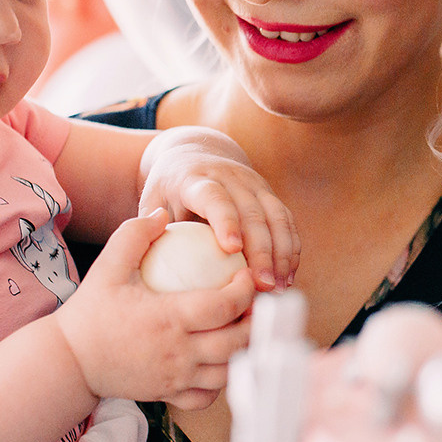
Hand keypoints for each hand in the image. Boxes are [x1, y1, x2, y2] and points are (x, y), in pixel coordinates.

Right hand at [53, 209, 255, 404]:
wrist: (69, 361)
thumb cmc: (90, 311)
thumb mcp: (108, 267)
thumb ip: (135, 235)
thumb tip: (163, 213)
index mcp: (169, 317)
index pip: (225, 306)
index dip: (245, 290)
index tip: (246, 274)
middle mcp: (179, 352)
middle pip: (238, 341)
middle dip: (255, 321)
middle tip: (256, 302)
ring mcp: (177, 378)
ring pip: (229, 371)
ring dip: (243, 351)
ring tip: (244, 328)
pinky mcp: (171, 395)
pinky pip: (208, 395)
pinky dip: (221, 380)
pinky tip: (221, 360)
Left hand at [140, 132, 299, 289]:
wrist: (195, 154)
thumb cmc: (168, 190)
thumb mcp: (153, 202)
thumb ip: (151, 230)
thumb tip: (152, 264)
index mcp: (196, 179)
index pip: (214, 197)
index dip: (225, 220)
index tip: (232, 249)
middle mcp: (230, 177)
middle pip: (252, 212)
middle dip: (261, 251)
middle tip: (262, 286)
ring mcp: (254, 184)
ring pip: (276, 217)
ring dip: (281, 254)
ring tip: (278, 288)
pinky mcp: (269, 194)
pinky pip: (286, 221)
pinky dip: (290, 249)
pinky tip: (287, 276)